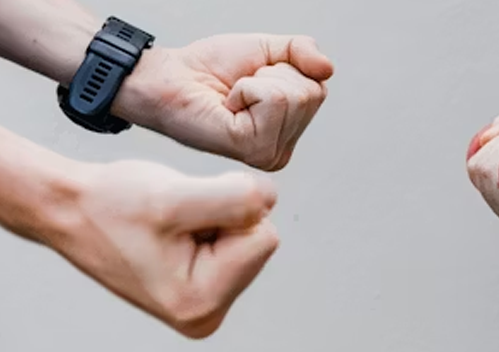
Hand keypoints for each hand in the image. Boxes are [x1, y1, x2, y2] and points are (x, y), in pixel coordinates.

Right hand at [44, 160, 280, 338]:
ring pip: (245, 236)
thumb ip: (236, 199)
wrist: (71, 209)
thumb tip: (270, 200)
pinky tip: (169, 228)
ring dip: (211, 216)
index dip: (227, 209)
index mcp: (202, 303)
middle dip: (220, 215)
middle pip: (257, 240)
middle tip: (171, 218)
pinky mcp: (201, 287)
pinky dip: (204, 221)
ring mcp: (204, 304)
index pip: (264, 237)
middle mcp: (206, 314)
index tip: (180, 214)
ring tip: (166, 223)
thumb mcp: (174, 196)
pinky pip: (230, 240)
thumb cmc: (111, 204)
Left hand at [114, 34, 333, 170]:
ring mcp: (269, 153)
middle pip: (312, 93)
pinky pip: (273, 98)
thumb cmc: (210, 68)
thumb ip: (303, 52)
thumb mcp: (267, 50)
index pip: (319, 88)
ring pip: (295, 95)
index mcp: (288, 132)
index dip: (285, 69)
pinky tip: (228, 105)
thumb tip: (328, 69)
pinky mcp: (253, 149)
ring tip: (233, 96)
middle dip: (274, 75)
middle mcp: (282, 150)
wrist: (170, 77)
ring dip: (258, 82)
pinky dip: (248, 88)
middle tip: (240, 88)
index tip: (252, 80)